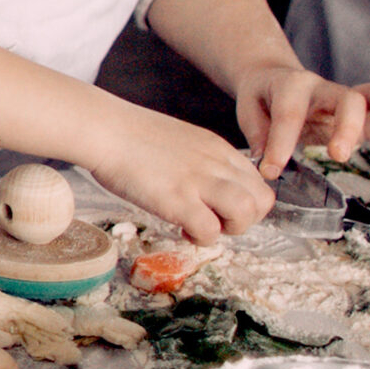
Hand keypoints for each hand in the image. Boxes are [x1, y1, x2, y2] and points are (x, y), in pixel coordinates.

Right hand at [77, 101, 276, 244]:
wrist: (107, 130)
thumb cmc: (132, 137)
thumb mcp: (182, 141)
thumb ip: (201, 161)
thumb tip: (203, 185)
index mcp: (219, 149)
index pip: (258, 182)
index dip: (246, 203)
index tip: (221, 208)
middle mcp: (217, 164)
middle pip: (262, 200)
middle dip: (245, 220)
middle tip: (217, 222)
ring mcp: (199, 182)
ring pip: (246, 214)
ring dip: (229, 230)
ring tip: (203, 227)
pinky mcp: (178, 200)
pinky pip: (210, 231)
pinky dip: (201, 238)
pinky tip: (182, 229)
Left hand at [230, 64, 369, 174]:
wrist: (275, 78)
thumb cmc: (263, 97)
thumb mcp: (249, 109)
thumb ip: (257, 133)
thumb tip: (265, 160)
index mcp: (292, 86)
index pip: (291, 114)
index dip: (281, 143)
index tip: (270, 171)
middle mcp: (324, 89)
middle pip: (345, 100)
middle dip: (345, 126)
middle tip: (338, 155)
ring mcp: (345, 99)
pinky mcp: (360, 113)